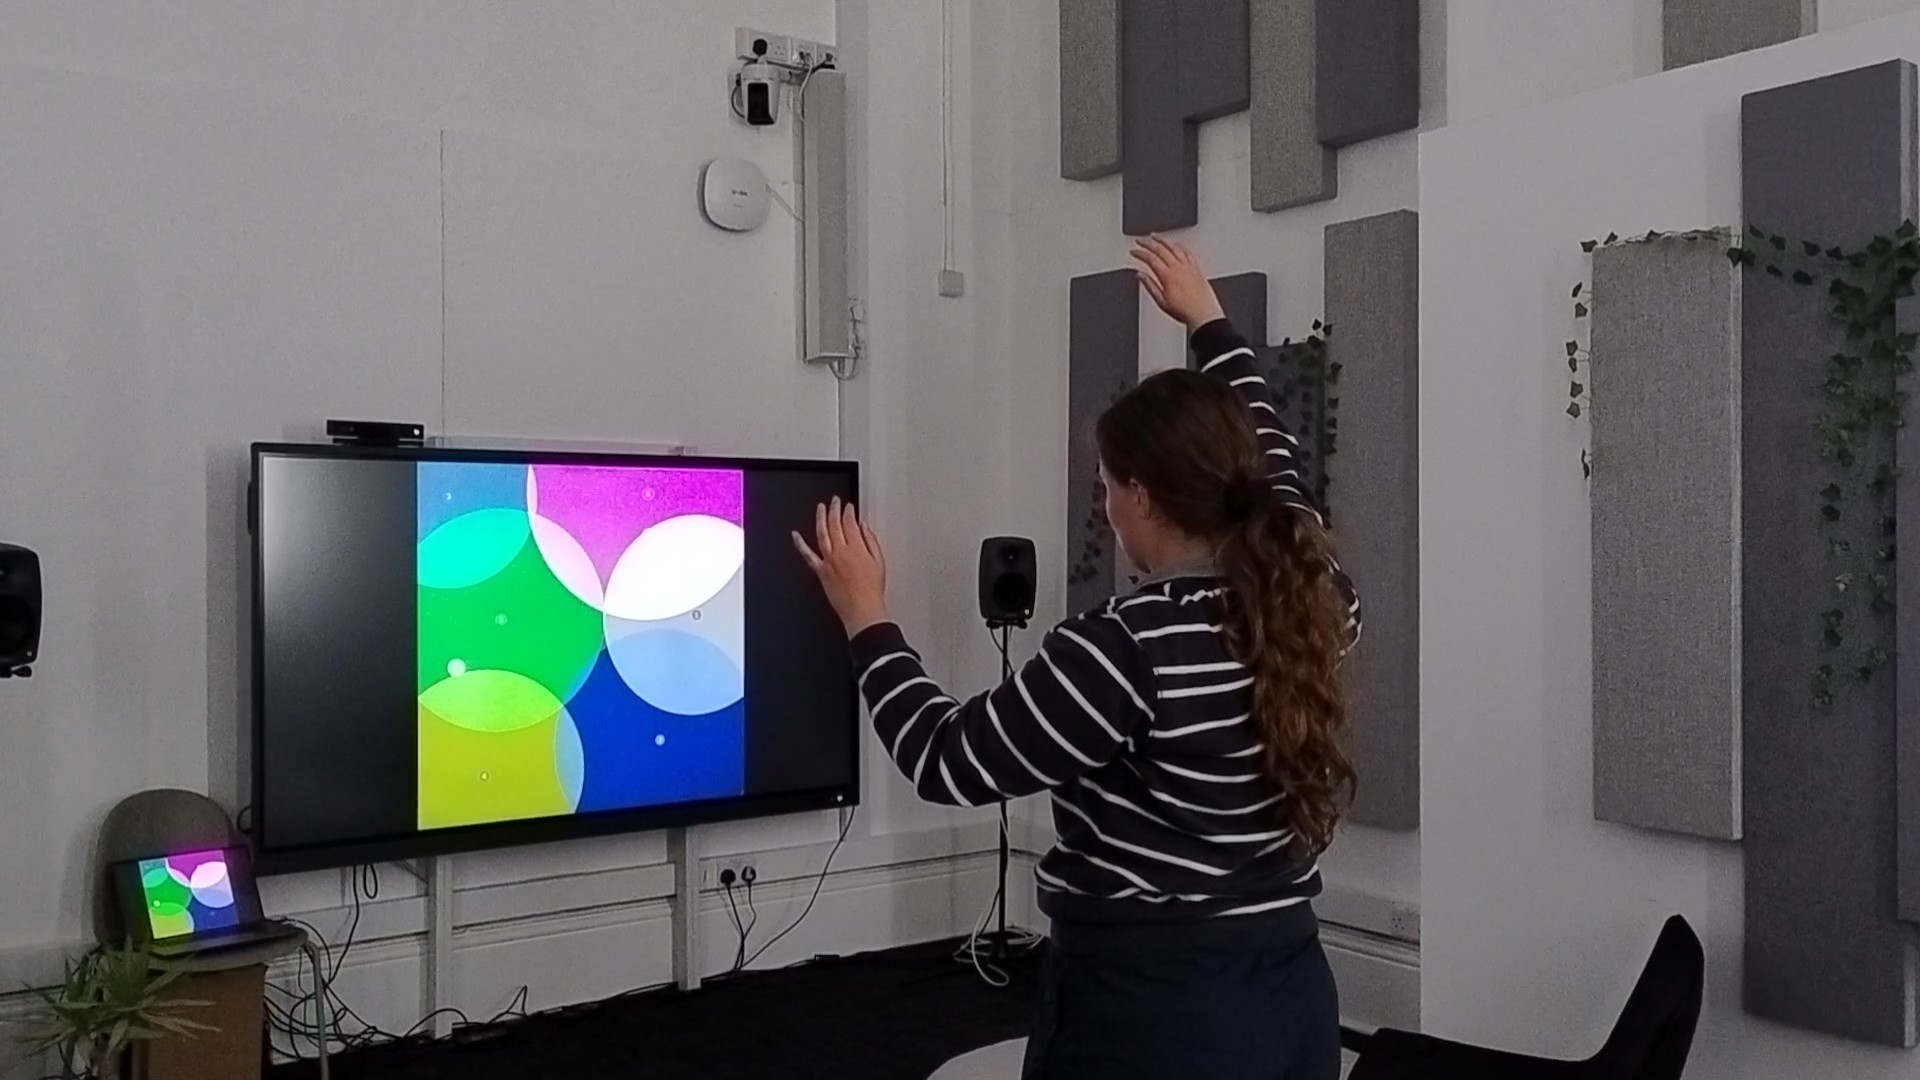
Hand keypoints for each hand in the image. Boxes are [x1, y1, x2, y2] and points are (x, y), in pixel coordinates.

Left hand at [792, 498, 891, 636]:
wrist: (862, 610)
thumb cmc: (871, 591)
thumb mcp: (879, 562)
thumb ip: (870, 542)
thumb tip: (864, 528)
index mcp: (856, 548)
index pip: (850, 523)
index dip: (848, 512)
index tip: (848, 506)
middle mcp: (840, 552)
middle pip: (834, 524)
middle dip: (834, 509)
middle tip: (834, 501)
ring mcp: (828, 561)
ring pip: (821, 533)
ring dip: (820, 518)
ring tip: (820, 508)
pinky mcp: (820, 571)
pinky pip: (808, 555)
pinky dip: (800, 544)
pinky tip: (796, 535)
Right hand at [1131, 235, 1225, 330]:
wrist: (1204, 315)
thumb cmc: (1184, 311)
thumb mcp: (1161, 302)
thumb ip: (1150, 285)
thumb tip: (1140, 275)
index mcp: (1168, 276)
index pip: (1150, 258)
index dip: (1140, 253)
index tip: (1134, 251)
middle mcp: (1179, 268)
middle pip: (1161, 249)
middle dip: (1148, 243)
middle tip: (1140, 240)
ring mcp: (1189, 267)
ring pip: (1174, 247)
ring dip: (1163, 240)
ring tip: (1155, 236)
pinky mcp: (1197, 269)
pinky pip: (1187, 252)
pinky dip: (1179, 245)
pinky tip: (1176, 244)